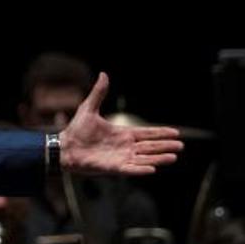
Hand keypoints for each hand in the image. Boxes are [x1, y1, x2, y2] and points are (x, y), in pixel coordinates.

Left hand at [59, 72, 182, 175]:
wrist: (63, 147)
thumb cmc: (76, 130)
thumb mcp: (89, 108)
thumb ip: (99, 93)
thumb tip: (103, 74)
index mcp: (122, 133)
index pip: (147, 133)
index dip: (161, 133)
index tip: (177, 132)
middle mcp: (124, 146)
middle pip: (150, 146)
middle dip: (165, 146)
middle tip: (180, 146)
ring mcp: (120, 158)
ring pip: (144, 158)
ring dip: (158, 158)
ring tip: (173, 157)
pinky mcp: (113, 168)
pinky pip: (130, 169)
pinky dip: (141, 169)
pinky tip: (153, 168)